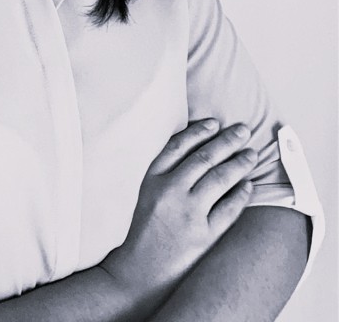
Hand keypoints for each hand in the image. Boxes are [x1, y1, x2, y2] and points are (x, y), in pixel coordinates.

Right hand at [102, 120, 256, 302]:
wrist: (140, 271)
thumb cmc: (145, 229)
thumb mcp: (147, 193)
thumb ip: (167, 173)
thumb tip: (198, 148)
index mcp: (152, 179)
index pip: (178, 146)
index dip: (198, 131)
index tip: (215, 122)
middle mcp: (170, 192)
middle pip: (204, 158)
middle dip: (227, 141)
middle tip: (244, 130)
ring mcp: (188, 214)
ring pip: (220, 179)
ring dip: (240, 163)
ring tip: (252, 154)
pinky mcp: (204, 236)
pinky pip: (229, 209)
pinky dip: (242, 194)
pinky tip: (249, 184)